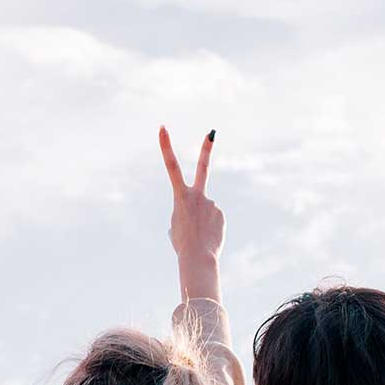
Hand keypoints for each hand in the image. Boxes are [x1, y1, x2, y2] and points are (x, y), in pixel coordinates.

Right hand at [159, 126, 221, 300]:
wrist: (198, 257)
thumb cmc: (181, 243)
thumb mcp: (175, 226)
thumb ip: (184, 212)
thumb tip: (197, 211)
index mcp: (180, 196)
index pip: (170, 166)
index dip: (166, 146)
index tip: (163, 127)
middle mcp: (198, 195)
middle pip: (202, 168)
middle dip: (206, 149)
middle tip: (211, 132)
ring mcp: (212, 203)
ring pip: (205, 209)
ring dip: (200, 221)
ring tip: (197, 235)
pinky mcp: (221, 213)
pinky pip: (213, 218)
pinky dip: (209, 227)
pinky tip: (206, 237)